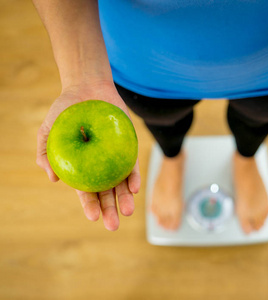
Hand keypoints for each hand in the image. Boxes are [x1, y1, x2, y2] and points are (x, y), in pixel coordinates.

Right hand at [36, 80, 140, 230]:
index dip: (90, 205)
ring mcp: (115, 158)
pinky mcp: (127, 147)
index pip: (86, 191)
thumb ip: (46, 153)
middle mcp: (100, 166)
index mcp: (82, 168)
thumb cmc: (65, 111)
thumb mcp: (49, 130)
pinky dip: (133, 176)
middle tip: (113, 225)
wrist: (87, 88)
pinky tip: (134, 187)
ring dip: (125, 198)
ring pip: (121, 183)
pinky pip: (132, 164)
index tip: (94, 217)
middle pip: (106, 193)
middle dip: (110, 210)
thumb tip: (53, 179)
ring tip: (127, 211)